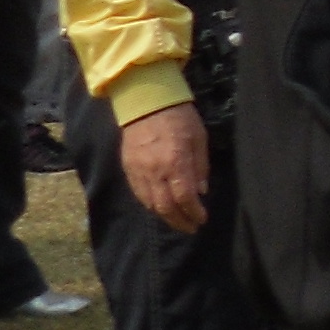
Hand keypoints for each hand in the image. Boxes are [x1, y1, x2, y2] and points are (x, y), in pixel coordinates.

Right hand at [118, 99, 211, 233]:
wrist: (146, 103)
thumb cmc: (179, 117)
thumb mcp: (199, 138)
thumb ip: (200, 167)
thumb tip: (201, 192)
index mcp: (175, 162)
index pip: (184, 197)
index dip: (193, 212)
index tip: (202, 219)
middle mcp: (154, 171)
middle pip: (165, 206)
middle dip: (179, 220)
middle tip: (191, 227)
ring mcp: (138, 171)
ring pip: (150, 203)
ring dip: (165, 216)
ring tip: (178, 221)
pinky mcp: (127, 169)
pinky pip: (139, 194)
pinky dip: (150, 205)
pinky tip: (160, 208)